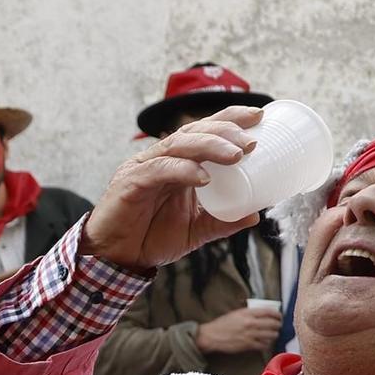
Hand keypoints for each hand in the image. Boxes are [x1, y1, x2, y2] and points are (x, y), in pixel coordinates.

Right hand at [85, 106, 266, 271]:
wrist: (116, 258)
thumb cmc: (150, 239)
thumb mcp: (195, 231)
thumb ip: (222, 221)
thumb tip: (255, 214)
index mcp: (178, 163)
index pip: (206, 131)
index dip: (231, 118)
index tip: (258, 116)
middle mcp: (162, 158)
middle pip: (196, 130)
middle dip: (226, 130)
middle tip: (252, 141)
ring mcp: (145, 167)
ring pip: (180, 144)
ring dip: (210, 145)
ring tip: (236, 154)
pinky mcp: (131, 182)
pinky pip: (159, 169)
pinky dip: (182, 170)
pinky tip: (202, 177)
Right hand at [196, 307, 281, 355]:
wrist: (212, 336)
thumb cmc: (222, 324)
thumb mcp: (236, 313)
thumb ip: (249, 313)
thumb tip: (262, 313)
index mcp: (247, 313)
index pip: (269, 312)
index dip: (277, 314)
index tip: (279, 316)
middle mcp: (250, 323)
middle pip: (273, 324)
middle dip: (278, 325)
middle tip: (279, 325)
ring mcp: (250, 335)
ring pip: (271, 335)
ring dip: (275, 334)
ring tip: (274, 334)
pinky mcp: (248, 345)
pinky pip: (264, 345)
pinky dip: (267, 343)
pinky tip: (266, 342)